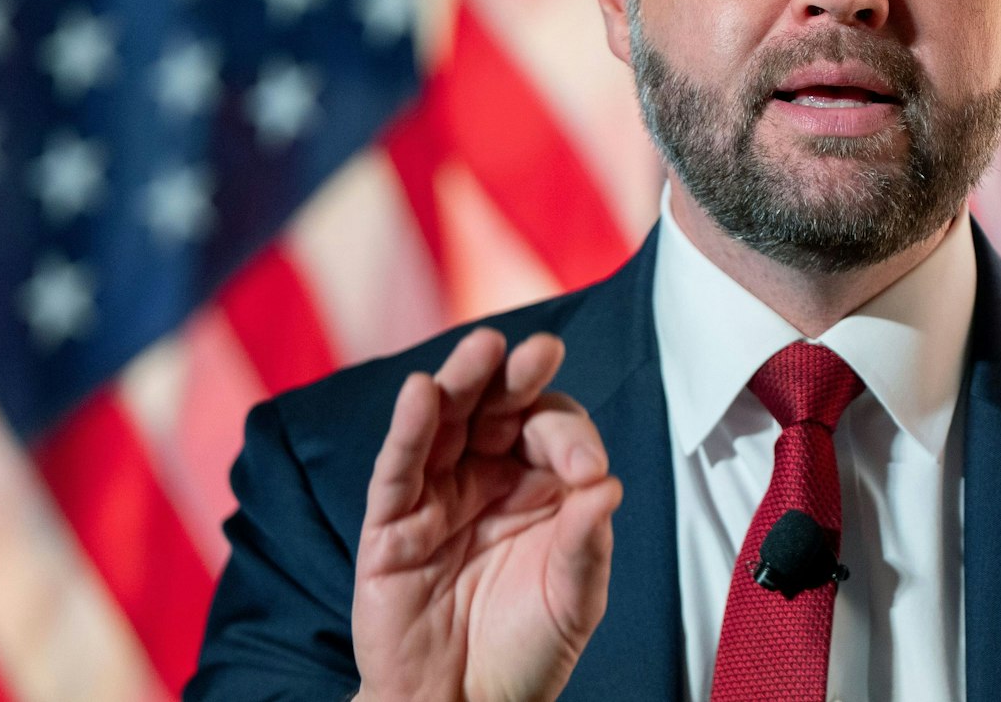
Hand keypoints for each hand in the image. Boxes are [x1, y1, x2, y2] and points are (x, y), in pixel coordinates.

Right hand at [352, 329, 622, 701]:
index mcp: (540, 487)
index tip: (588, 474)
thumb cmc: (525, 653)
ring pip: (445, 423)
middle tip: (540, 351)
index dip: (572, 440)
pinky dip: (409, 430)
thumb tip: (608, 487)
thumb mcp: (576, 602)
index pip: (555, 432)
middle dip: (518, 376)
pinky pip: (398, 469)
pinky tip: (422, 392)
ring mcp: (437, 497)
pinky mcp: (391, 527)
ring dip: (462, 380)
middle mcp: (487, 479)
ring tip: (483, 347)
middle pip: (498, 408)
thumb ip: (588, 546)